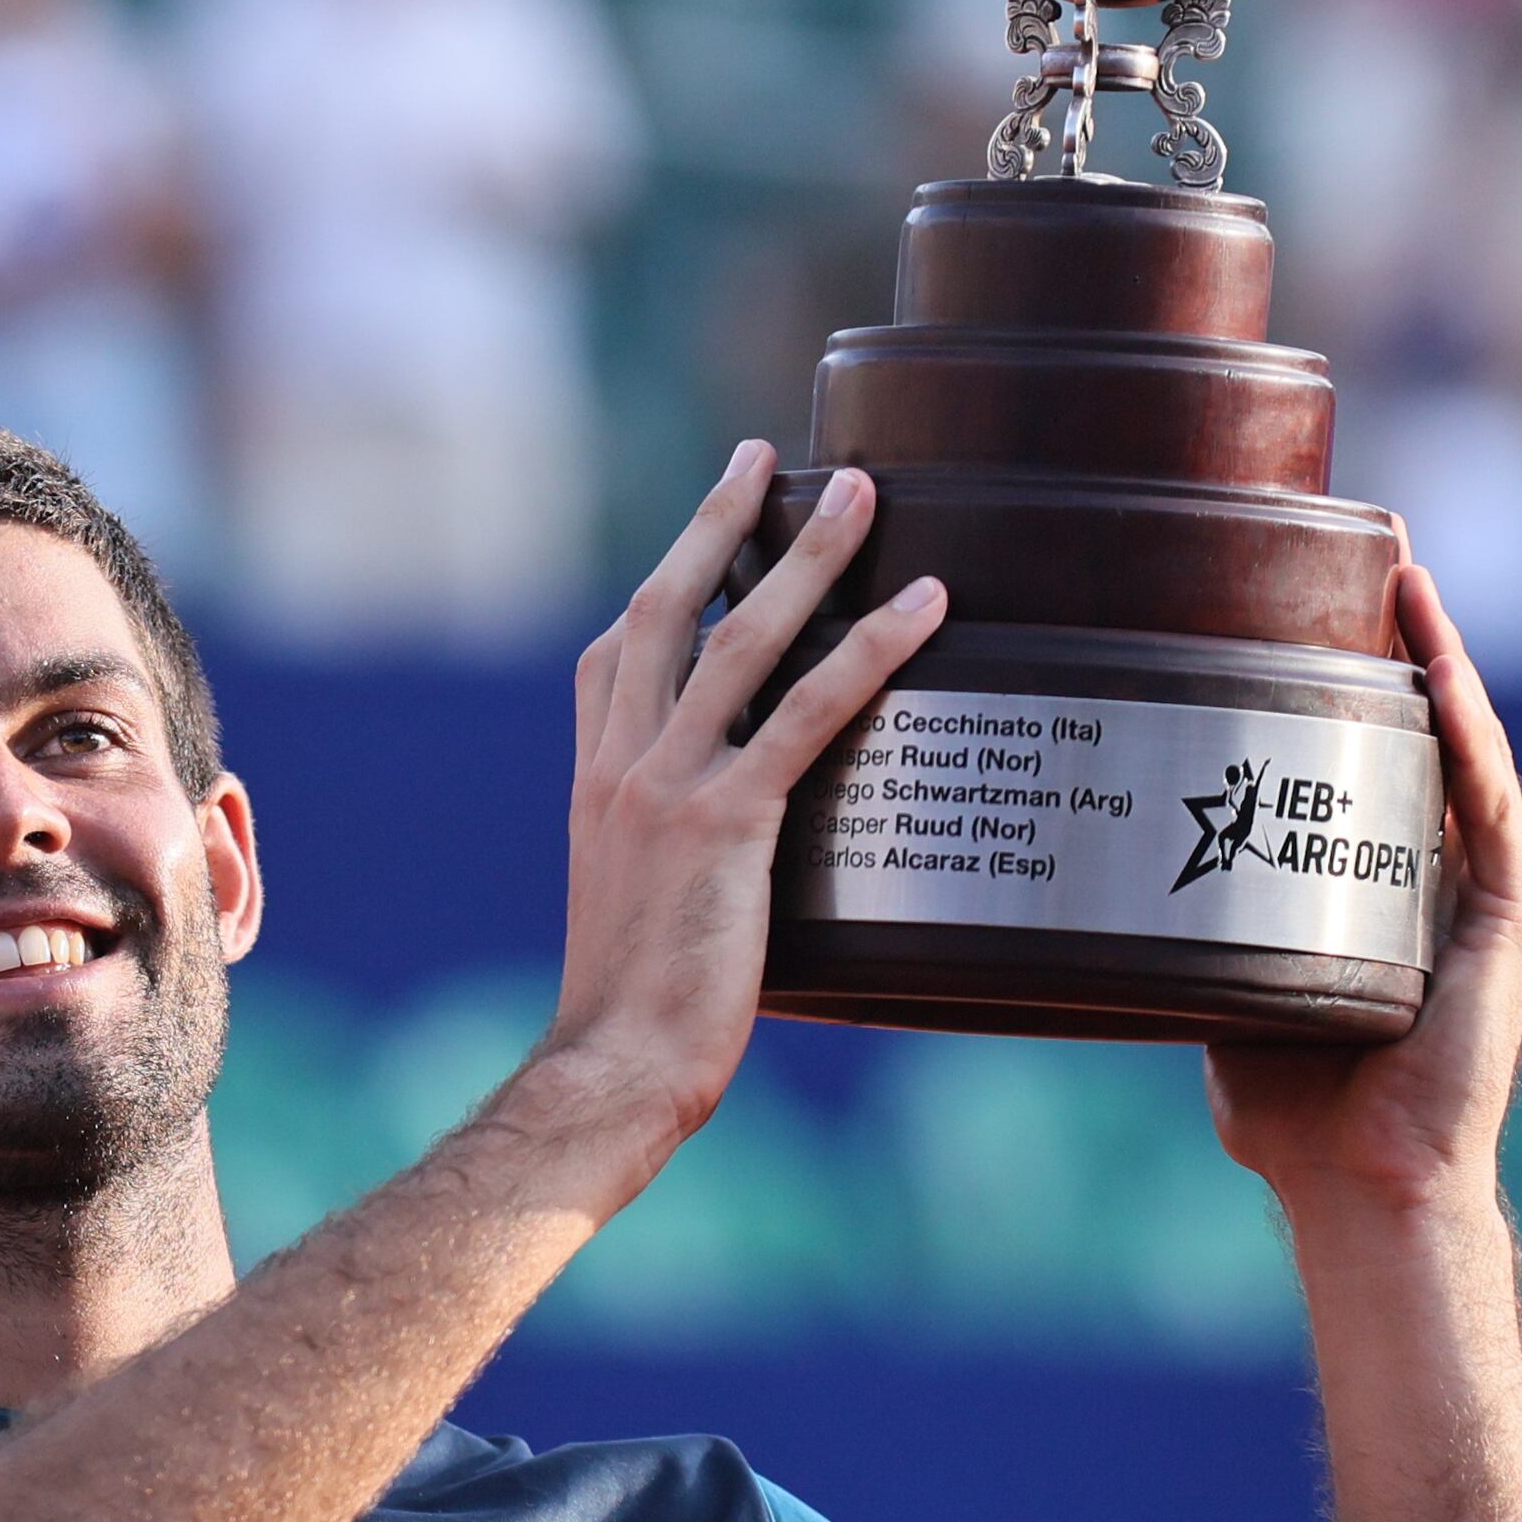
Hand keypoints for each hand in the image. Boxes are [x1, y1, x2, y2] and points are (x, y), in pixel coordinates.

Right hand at [532, 441, 943, 1179]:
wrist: (611, 1065)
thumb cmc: (634, 1017)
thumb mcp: (638, 912)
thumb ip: (673, 859)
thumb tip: (734, 852)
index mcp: (595, 787)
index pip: (614, 659)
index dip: (662, 588)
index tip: (702, 535)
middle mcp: (620, 767)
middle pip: (667, 609)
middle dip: (717, 523)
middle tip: (766, 456)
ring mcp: (666, 787)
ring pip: (741, 639)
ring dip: (804, 556)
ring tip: (861, 494)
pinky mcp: (726, 823)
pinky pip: (808, 714)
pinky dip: (871, 651)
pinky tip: (926, 608)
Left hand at [1206, 563, 1521, 1219]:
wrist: (1361, 1191)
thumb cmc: (1293, 1114)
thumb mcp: (1224, 989)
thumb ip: (1187, 931)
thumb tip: (1089, 886)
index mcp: (1379, 886)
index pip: (1368, 757)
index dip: (1350, 676)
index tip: (1306, 593)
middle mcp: (1442, 875)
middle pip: (1423, 732)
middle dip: (1400, 641)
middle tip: (1370, 546)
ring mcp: (1485, 892)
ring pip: (1462, 747)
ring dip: (1438, 657)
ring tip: (1406, 574)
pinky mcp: (1510, 919)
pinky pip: (1487, 803)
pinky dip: (1465, 731)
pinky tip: (1440, 668)